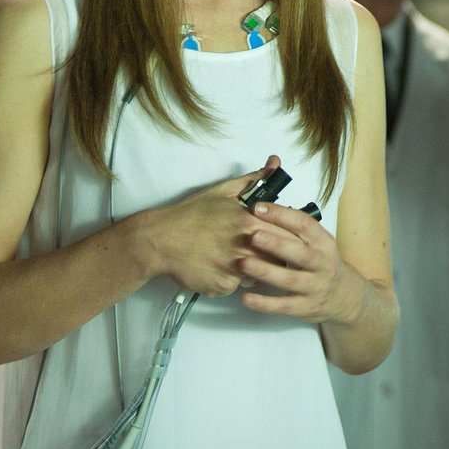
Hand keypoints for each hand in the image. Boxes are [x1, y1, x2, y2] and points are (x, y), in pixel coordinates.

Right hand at [137, 155, 281, 296]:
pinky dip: (231, 280)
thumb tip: (276, 162)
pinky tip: (218, 268)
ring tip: (235, 257)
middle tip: (259, 249)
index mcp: (250, 221)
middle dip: (274, 255)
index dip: (287, 237)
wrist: (161, 239)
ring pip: (260, 275)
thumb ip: (255, 179)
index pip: (288, 235)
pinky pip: (237, 287)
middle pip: (278, 258)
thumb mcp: (224, 191)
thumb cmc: (192, 214)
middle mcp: (245, 247)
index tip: (281, 237)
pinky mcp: (222, 286)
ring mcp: (234, 270)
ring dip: (254, 269)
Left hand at [237, 202, 359, 325]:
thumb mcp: (318, 243)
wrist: (344, 295)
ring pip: (290, 280)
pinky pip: (283, 306)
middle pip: (300, 253)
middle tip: (252, 235)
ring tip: (243, 263)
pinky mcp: (305, 308)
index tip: (257, 208)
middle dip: (276, 243)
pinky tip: (245, 297)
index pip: (305, 224)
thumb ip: (295, 229)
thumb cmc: (322, 263)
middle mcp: (322, 264)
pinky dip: (264, 303)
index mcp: (324, 242)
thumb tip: (261, 209)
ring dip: (266, 271)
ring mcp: (315, 287)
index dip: (282, 215)